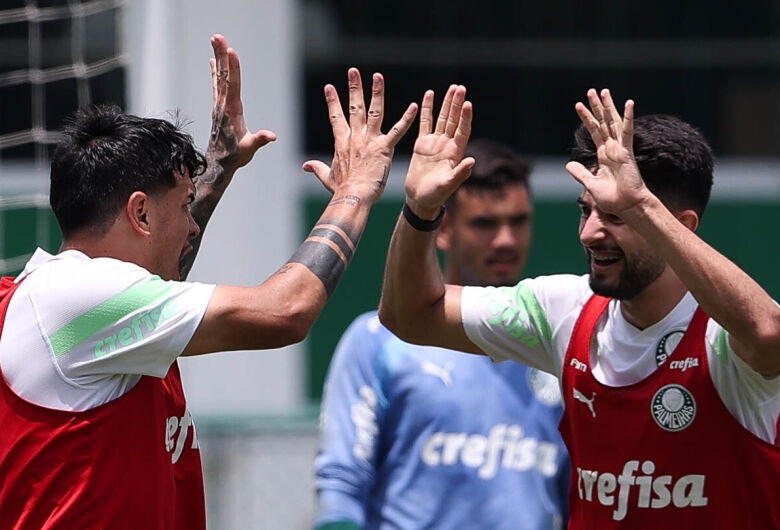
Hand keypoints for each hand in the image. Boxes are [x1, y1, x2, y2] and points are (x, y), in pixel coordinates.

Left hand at [208, 34, 275, 172]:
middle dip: (222, 55)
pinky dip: (216, 71)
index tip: (232, 51)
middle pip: (223, 75)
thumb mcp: (249, 149)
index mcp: (231, 110)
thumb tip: (271, 136)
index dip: (233, 68)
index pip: (232, 85)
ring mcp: (219, 104)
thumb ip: (259, 140)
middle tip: (218, 36)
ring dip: (218, 57)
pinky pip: (217, 84)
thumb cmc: (236, 155)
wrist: (219, 162)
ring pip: (219, 76)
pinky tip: (214, 62)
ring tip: (215, 41)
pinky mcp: (219, 107)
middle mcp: (223, 104)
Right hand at [303, 68, 417, 204]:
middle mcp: (355, 137)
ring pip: (374, 111)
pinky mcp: (384, 148)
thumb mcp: (327, 177)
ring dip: (376, 93)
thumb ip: (317, 168)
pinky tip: (414, 106)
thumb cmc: (341, 190)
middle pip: (354, 107)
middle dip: (354, 88)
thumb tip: (305, 166)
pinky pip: (397, 131)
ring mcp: (370, 141)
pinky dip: (406, 119)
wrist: (352, 197)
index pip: (335, 116)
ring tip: (377, 76)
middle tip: (353, 71)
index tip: (330, 87)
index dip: (333, 101)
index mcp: (342, 142)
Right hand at [403, 85, 473, 218]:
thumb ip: (460, 174)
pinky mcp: (422, 143)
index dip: (465, 118)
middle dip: (457, 104)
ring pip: (442, 118)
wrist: (420, 198)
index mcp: (455, 153)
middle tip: (460, 88)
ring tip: (452, 88)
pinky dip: (427, 109)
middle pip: (454, 120)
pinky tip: (429, 95)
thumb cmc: (435, 195)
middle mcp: (447, 145)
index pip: (462, 131)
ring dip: (447, 103)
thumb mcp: (448, 185)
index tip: (467, 104)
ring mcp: (435, 143)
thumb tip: (472, 161)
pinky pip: (425, 122)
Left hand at [565, 88, 648, 215]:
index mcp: (603, 155)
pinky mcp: (627, 152)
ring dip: (608, 107)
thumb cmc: (612, 199)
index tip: (579, 106)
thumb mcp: (590, 184)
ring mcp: (620, 149)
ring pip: (613, 123)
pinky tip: (629, 103)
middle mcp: (612, 149)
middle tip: (591, 91)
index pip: (594, 132)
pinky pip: (627, 132)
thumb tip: (568, 165)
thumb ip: (580, 173)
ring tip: (603, 92)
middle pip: (603, 122)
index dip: (587, 119)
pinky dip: (628, 118)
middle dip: (596, 107)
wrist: (626, 207)